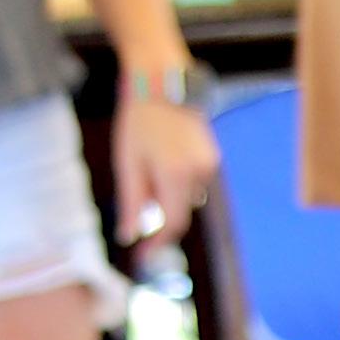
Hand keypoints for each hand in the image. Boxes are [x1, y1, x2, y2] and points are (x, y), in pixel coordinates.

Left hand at [113, 88, 215, 248]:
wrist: (162, 82)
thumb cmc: (139, 120)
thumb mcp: (127, 164)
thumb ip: (130, 203)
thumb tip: (128, 236)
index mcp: (176, 176)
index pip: (173, 224)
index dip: (158, 244)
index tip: (143, 256)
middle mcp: (199, 173)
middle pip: (181, 211)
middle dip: (160, 216)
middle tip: (137, 210)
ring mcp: (209, 163)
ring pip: (187, 197)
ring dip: (168, 196)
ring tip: (147, 171)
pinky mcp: (212, 154)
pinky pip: (194, 181)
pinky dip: (177, 181)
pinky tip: (162, 161)